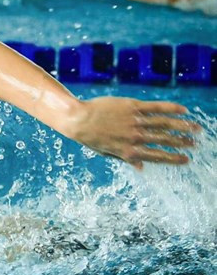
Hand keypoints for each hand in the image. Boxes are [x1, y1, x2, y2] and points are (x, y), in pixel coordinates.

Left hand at [65, 97, 200, 169]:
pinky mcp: (133, 106)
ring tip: (196, 128)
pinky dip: (171, 108)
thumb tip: (142, 168)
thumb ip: (126, 159)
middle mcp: (135, 137)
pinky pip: (156, 107)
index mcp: (129, 151)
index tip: (186, 160)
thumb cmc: (91, 137)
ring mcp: (135, 121)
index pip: (157, 156)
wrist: (78, 119)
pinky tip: (183, 110)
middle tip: (196, 144)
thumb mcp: (107, 153)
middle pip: (165, 140)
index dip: (174, 159)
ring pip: (165, 123)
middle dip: (183, 143)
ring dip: (183, 126)